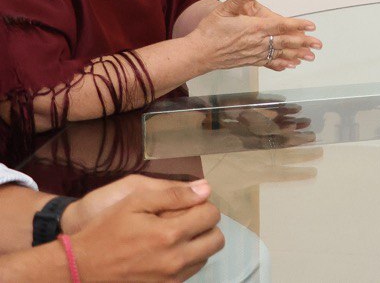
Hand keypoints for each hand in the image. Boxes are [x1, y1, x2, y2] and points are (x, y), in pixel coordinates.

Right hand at [67, 178, 224, 281]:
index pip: (211, 216)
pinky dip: (186, 260)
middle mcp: (176, 259)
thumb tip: (205, 189)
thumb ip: (173, 194)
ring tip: (176, 237)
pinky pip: (189, 272)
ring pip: (205, 257)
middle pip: (216, 240)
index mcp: (170, 234)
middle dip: (206, 226)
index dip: (203, 206)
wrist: (80, 267)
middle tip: (188, 221)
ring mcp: (171, 278)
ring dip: (197, 244)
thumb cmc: (105, 231)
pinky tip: (167, 252)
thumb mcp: (134, 202)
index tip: (190, 205)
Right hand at [187, 0, 322, 71]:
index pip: (281, 25)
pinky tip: (290, 66)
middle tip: (318, 44)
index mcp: (254, 28)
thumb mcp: (227, 6)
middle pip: (285, 42)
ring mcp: (254, 54)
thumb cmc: (211, 29)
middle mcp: (257, 42)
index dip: (298, 25)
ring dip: (296, 55)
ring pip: (279, 53)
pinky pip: (269, 63)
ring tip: (310, 57)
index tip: (312, 26)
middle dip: (303, 43)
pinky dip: (281, 63)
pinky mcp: (249, 61)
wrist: (198, 53)